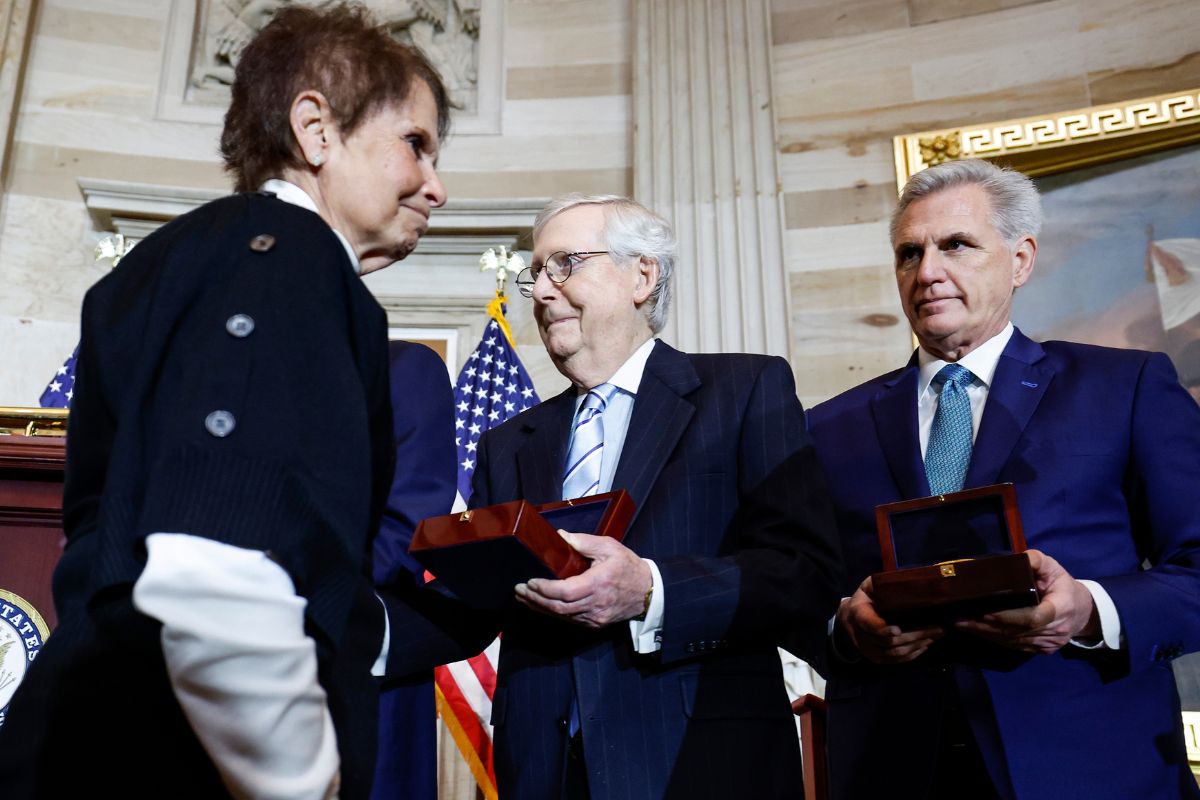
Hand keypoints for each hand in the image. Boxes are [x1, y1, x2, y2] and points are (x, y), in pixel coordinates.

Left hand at [514, 531, 651, 627]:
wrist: (648, 591)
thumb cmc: (628, 566)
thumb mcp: (609, 547)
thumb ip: (583, 542)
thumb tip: (560, 536)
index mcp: (598, 583)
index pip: (565, 592)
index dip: (545, 589)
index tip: (529, 581)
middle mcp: (595, 604)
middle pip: (559, 607)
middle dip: (535, 599)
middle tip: (518, 590)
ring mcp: (595, 617)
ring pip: (562, 616)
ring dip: (540, 607)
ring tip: (524, 597)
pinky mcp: (595, 623)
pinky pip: (569, 620)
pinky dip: (553, 613)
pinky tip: (541, 605)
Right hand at [837, 576, 943, 663]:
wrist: (850, 619)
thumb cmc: (866, 599)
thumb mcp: (869, 586)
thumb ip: (881, 584)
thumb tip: (906, 582)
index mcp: (858, 613)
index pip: (869, 624)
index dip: (882, 629)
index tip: (897, 629)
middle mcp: (861, 635)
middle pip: (889, 642)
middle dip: (915, 635)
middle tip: (937, 628)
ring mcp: (869, 650)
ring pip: (895, 653)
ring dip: (917, 645)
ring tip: (936, 635)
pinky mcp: (876, 658)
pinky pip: (896, 661)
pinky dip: (913, 654)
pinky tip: (925, 644)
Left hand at [955, 549, 1098, 653]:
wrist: (1082, 612)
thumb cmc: (1063, 586)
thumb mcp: (1053, 568)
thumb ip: (1036, 561)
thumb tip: (1018, 558)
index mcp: (1061, 608)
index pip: (1033, 617)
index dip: (1008, 616)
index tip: (985, 612)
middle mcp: (1055, 631)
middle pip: (1017, 631)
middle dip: (987, 625)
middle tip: (960, 617)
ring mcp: (1048, 644)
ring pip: (1013, 641)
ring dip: (986, 633)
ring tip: (962, 623)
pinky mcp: (1041, 650)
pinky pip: (1015, 646)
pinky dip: (994, 639)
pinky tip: (976, 631)